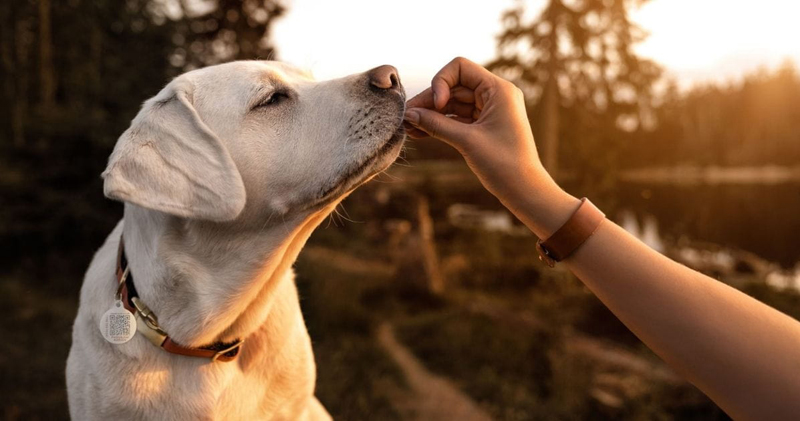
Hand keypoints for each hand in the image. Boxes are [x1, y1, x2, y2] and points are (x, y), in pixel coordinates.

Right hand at [404, 57, 577, 236]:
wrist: (524, 190)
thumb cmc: (503, 164)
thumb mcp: (466, 141)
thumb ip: (436, 124)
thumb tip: (409, 114)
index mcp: (498, 89)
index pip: (460, 68)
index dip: (441, 82)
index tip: (436, 106)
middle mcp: (495, 95)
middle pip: (453, 86)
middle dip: (430, 101)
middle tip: (406, 118)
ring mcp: (489, 110)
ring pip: (453, 103)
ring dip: (431, 114)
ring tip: (408, 128)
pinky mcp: (484, 126)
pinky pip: (457, 118)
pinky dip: (440, 124)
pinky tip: (420, 133)